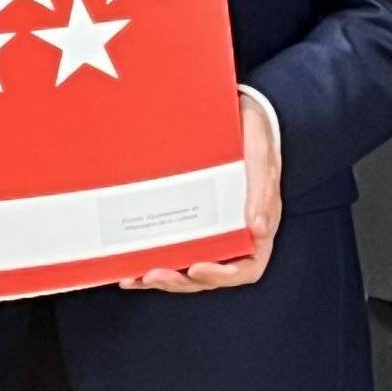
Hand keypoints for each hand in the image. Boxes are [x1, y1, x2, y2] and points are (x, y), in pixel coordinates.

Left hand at [122, 93, 281, 292]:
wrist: (236, 110)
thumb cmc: (254, 131)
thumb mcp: (261, 153)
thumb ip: (262, 188)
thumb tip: (259, 229)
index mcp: (258, 223)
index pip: (247, 267)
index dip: (223, 276)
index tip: (197, 267)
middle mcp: (235, 233)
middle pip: (211, 273)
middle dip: (182, 281)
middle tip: (152, 275)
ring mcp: (212, 227)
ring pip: (189, 266)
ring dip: (164, 276)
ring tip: (135, 277)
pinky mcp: (192, 218)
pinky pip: (175, 246)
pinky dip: (154, 258)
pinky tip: (130, 264)